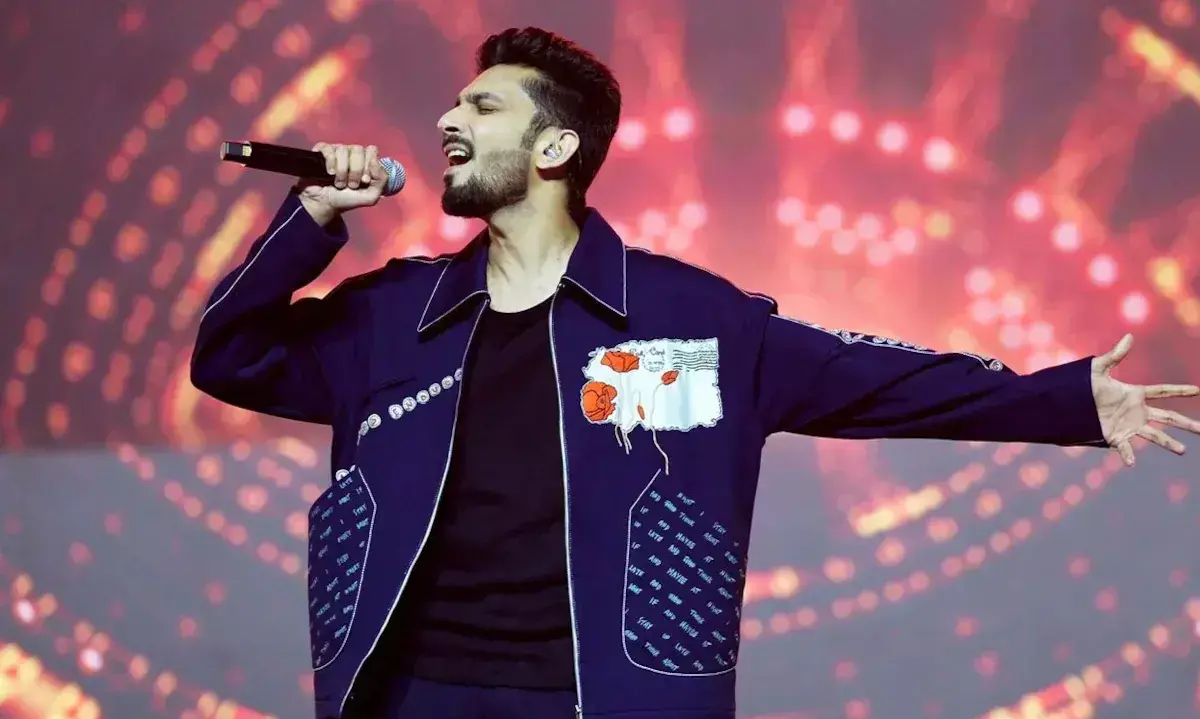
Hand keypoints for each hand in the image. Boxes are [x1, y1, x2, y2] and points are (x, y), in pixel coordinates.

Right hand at [297, 143, 386, 225]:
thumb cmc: (347, 200)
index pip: (372, 150)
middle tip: (351, 184)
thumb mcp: (371, 196)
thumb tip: (375, 162)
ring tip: (339, 183)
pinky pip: (328, 149)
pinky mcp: (321, 152)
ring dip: (342, 171)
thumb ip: (382, 180)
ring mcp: (337, 151)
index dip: (369, 164)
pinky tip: (329, 173)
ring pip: (343, 149)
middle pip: (358, 149)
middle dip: (355, 170)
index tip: (364, 180)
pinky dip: (330, 162)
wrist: (325, 204)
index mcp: (366, 161)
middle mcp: (352, 153)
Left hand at [1091, 334, 1199, 465]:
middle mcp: (1137, 411)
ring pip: (1155, 435)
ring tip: (1182, 450)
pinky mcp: (1116, 437)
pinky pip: (1126, 448)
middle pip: (1168, 417)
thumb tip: (1129, 336)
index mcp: (1135, 394)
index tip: (1198, 390)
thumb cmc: (1083, 384)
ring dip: (1168, 443)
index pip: (1163, 391)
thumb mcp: (1099, 368)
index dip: (1180, 390)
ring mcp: (1129, 426)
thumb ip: (1115, 355)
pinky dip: (1128, 455)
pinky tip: (1131, 463)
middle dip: (1187, 424)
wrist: (1068, 404)